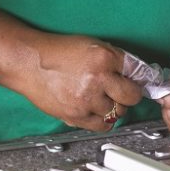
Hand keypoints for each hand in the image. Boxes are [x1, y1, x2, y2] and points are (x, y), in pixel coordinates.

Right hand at [19, 35, 142, 131]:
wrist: (28, 62)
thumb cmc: (55, 52)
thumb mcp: (89, 45)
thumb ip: (113, 58)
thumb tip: (133, 72)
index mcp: (103, 57)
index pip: (137, 71)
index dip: (139, 77)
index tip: (141, 81)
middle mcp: (98, 78)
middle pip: (131, 95)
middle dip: (129, 93)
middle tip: (122, 91)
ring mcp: (87, 99)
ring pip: (118, 112)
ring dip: (114, 106)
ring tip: (101, 97)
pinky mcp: (77, 115)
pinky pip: (103, 125)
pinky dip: (103, 119)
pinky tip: (96, 109)